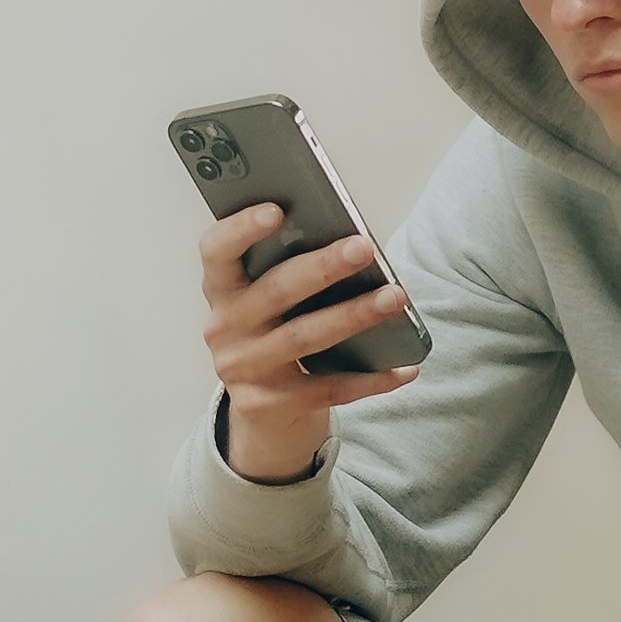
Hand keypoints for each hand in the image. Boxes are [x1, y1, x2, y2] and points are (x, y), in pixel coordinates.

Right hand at [200, 201, 420, 483]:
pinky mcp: (267, 405)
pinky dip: (370, 378)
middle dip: (322, 268)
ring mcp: (242, 370)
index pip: (217, 251)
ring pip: (303, 337)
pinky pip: (327, 388)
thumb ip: (290, 270)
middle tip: (364, 248)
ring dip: (354, 316)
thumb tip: (349, 242)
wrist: (264, 412)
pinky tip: (404, 367)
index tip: (277, 210)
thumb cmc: (277, 333)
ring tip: (395, 297)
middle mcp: (223, 328)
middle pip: (274, 292)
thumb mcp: (269, 301)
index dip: (241, 229)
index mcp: (222, 289)